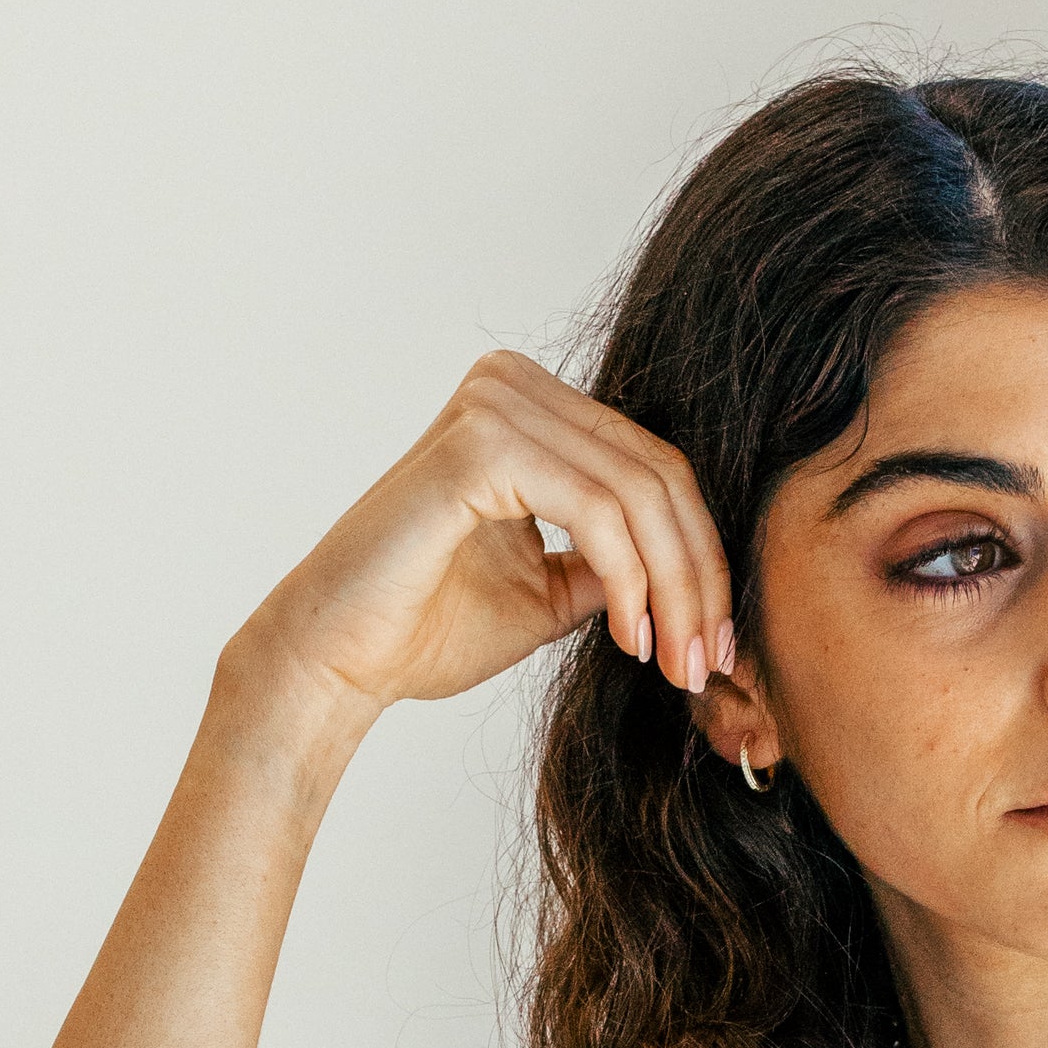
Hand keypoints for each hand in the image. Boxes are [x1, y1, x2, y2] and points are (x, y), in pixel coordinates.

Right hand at [232, 351, 734, 726]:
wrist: (336, 660)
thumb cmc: (424, 629)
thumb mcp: (548, 593)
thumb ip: (613, 565)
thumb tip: (691, 574)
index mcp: (528, 406)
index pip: (651, 468)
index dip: (700, 558)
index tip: (712, 642)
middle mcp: (511, 385)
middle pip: (658, 474)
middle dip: (699, 578)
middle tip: (707, 661)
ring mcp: (494, 406)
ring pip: (639, 495)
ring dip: (674, 590)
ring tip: (675, 663)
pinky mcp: (480, 448)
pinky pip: (596, 511)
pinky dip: (629, 579)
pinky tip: (629, 637)